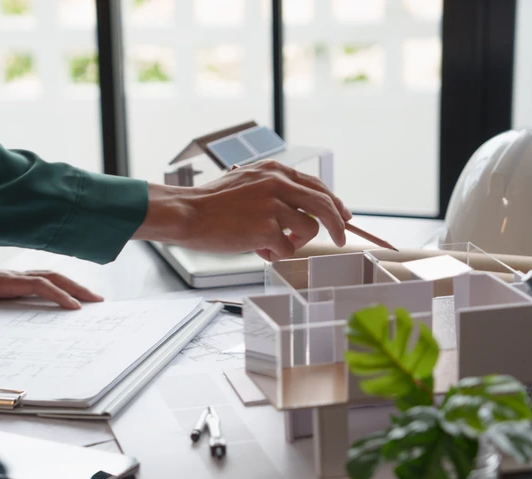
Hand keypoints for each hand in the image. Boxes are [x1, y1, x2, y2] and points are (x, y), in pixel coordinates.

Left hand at [0, 263, 102, 319]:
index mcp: (2, 279)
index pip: (38, 285)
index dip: (57, 295)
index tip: (74, 307)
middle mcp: (12, 275)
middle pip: (52, 277)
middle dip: (76, 288)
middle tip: (97, 300)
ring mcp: (15, 276)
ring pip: (50, 276)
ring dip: (72, 285)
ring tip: (90, 298)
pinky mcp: (13, 280)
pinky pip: (43, 280)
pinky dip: (60, 285)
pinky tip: (68, 293)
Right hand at [133, 160, 350, 260]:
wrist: (189, 213)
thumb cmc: (212, 203)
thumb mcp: (247, 182)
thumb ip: (274, 189)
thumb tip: (300, 209)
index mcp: (275, 171)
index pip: (316, 185)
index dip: (334, 202)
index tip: (343, 215)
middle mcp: (278, 184)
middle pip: (325, 205)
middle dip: (337, 224)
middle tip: (341, 237)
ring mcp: (274, 206)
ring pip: (308, 230)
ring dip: (295, 242)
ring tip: (272, 244)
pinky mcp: (267, 229)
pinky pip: (287, 249)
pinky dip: (276, 255)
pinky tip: (258, 250)